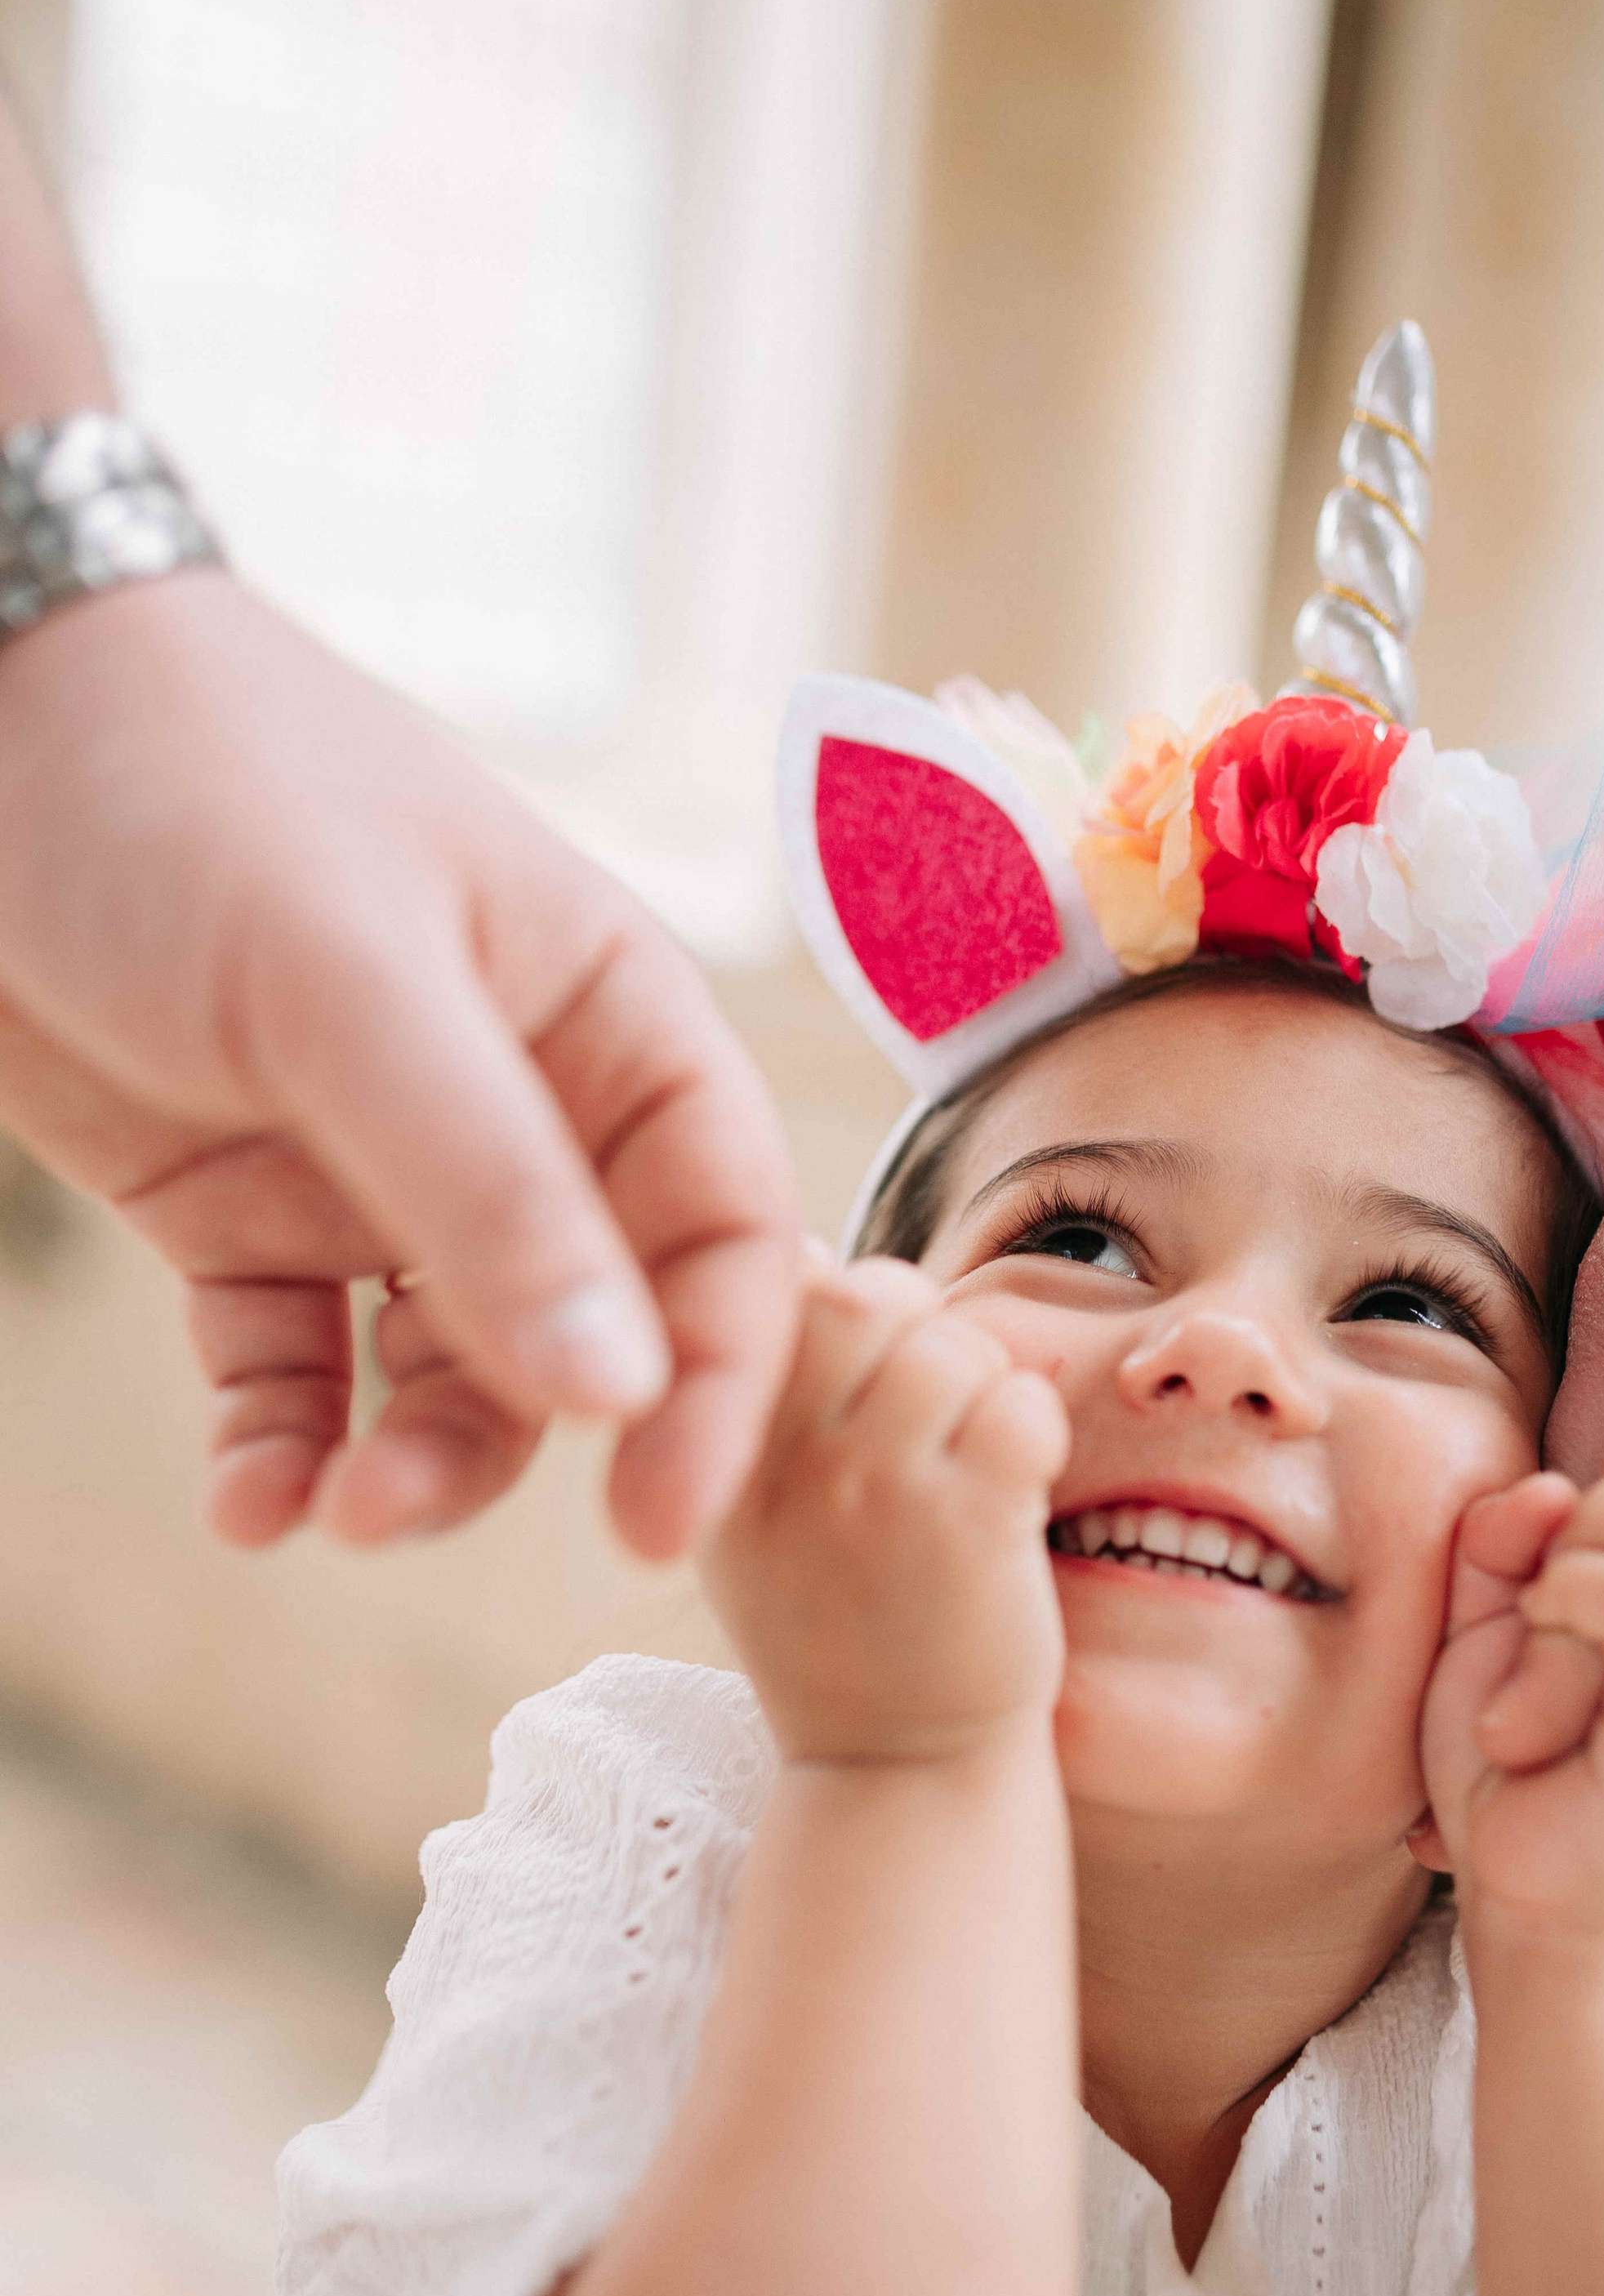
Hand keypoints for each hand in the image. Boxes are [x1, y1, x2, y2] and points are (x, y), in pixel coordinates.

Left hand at [0, 568, 798, 1558]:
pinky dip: (280, 1444)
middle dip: (515, 1440)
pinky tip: (247, 1500)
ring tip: (321, 1509)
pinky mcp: (246, 1210)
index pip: (721, 1224)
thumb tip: (622, 1390)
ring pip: (444, 1372)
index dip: (714, 1377)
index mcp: (604, 1017)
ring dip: (398, 1459)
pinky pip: (296, 1368)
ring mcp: (379, 1166)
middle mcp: (518, 1108)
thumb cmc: (190, 780)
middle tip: (401, 1509)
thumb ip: (489, 1188)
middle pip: (587, 1329)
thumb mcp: (349, 981)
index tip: (654, 1515)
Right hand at [705, 1256, 1069, 1765]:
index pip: (773, 1299)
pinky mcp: (969, 1527)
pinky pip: (1021, 1404)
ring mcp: (875, 1497)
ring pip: (952, 1346)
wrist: (898, 1774)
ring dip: (984, 1389)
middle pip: (864, 1298)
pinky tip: (1015, 1490)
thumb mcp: (757, 1522)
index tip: (860, 1380)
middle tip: (931, 1407)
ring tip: (969, 1463)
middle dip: (915, 1327)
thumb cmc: (840, 1633)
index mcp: (716, 1460)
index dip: (837, 1310)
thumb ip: (767, 1395)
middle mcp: (782, 1470)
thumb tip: (806, 1252)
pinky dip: (1035, 1431)